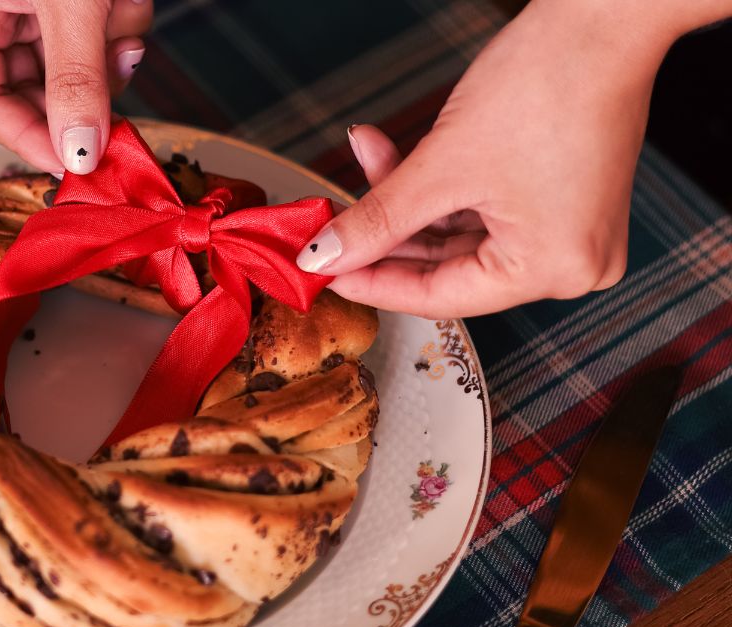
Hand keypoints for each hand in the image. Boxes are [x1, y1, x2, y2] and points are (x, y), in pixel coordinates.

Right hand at [0, 0, 152, 175]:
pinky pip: (106, 35)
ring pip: (82, 67)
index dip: (27, 139)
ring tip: (118, 11)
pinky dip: (124, 20)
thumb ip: (73, 78)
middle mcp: (1, 15)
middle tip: (116, 117)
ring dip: (112, 51)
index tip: (74, 163)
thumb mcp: (68, 4)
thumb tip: (78, 154)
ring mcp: (42, 8)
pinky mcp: (81, 1)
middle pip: (36, 94)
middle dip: (84, 97)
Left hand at [295, 0, 688, 317]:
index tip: (327, 272)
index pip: (441, 297)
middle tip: (334, 222)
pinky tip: (393, 153)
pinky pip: (483, 210)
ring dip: (407, 198)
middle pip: (449, 265)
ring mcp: (568, 232)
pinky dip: (439, 185)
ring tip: (367, 155)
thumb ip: (379, 219)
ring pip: (459, 233)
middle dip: (388, 231)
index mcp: (552, 269)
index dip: (374, 283)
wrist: (600, 18)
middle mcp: (569, 263)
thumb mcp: (442, 165)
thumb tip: (327, 257)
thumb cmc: (546, 83)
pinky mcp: (561, 201)